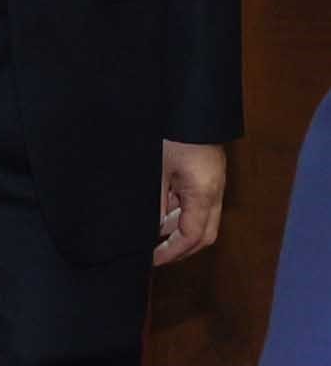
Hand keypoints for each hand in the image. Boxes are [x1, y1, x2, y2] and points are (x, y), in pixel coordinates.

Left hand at [154, 140, 226, 265]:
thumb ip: (157, 201)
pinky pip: (196, 204)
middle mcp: (214, 193)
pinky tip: (161, 211)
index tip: (152, 259)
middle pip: (203, 234)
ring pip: (200, 219)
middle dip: (179, 247)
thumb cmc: (172, 134)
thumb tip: (154, 227)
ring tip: (152, 234)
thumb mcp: (157, 169)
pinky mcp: (207, 176)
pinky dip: (180, 212)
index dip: (172, 252)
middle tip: (154, 254)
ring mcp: (213, 184)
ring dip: (178, 229)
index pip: (192, 236)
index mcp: (203, 193)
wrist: (190, 106)